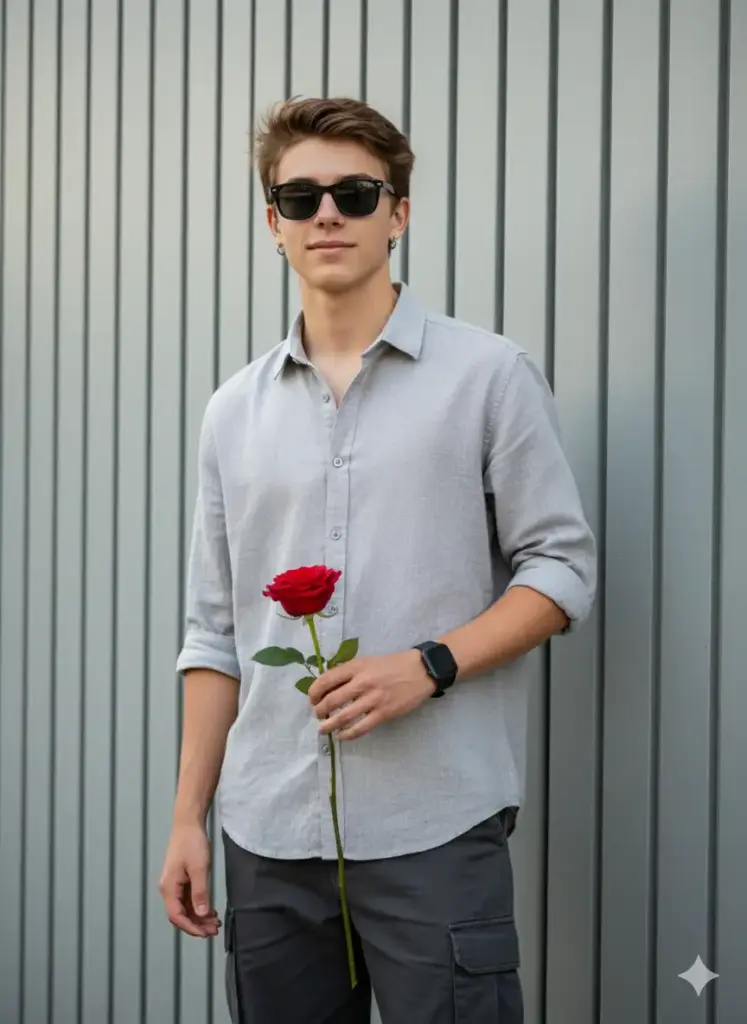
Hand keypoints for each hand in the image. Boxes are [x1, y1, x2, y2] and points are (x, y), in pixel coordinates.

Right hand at [159, 822, 220, 938]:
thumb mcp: (199, 868)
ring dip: (199, 917)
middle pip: (180, 915)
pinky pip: (188, 900)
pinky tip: (211, 911)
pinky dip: (199, 907)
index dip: (191, 927)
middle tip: (215, 930)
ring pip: (185, 908)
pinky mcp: (181, 880)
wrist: (188, 824)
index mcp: (168, 887)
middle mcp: (168, 889)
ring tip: (215, 923)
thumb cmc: (192, 843)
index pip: (177, 916)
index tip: (206, 933)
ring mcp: (174, 885)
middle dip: (197, 925)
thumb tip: (202, 913)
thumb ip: (200, 892)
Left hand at [308, 649, 434, 740]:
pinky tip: (342, 736)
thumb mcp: (367, 661)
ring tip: (323, 729)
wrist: (420, 671)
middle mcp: (362, 682)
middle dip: (320, 711)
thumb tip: (328, 687)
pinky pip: (360, 728)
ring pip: (343, 716)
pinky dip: (347, 734)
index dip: (314, 692)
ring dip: (329, 725)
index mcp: (356, 667)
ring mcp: (373, 699)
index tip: (312, 699)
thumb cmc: (392, 665)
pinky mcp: (384, 713)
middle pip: (331, 700)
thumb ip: (349, 672)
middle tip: (318, 715)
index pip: (326, 680)